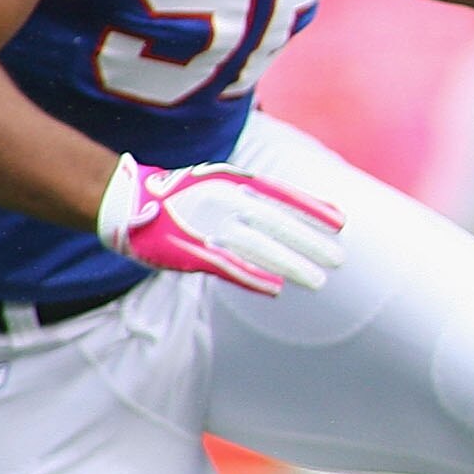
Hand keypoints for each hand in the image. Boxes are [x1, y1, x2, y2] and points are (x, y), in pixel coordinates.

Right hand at [96, 154, 345, 295]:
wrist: (132, 203)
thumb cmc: (188, 194)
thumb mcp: (228, 184)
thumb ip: (265, 197)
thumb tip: (312, 207)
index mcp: (236, 184)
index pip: (282, 195)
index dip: (312, 208)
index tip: (341, 222)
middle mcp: (226, 203)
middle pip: (276, 225)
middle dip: (308, 243)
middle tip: (339, 259)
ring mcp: (210, 227)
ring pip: (258, 249)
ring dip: (289, 266)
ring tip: (318, 281)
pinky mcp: (192, 252)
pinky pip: (228, 267)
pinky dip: (251, 278)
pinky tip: (276, 290)